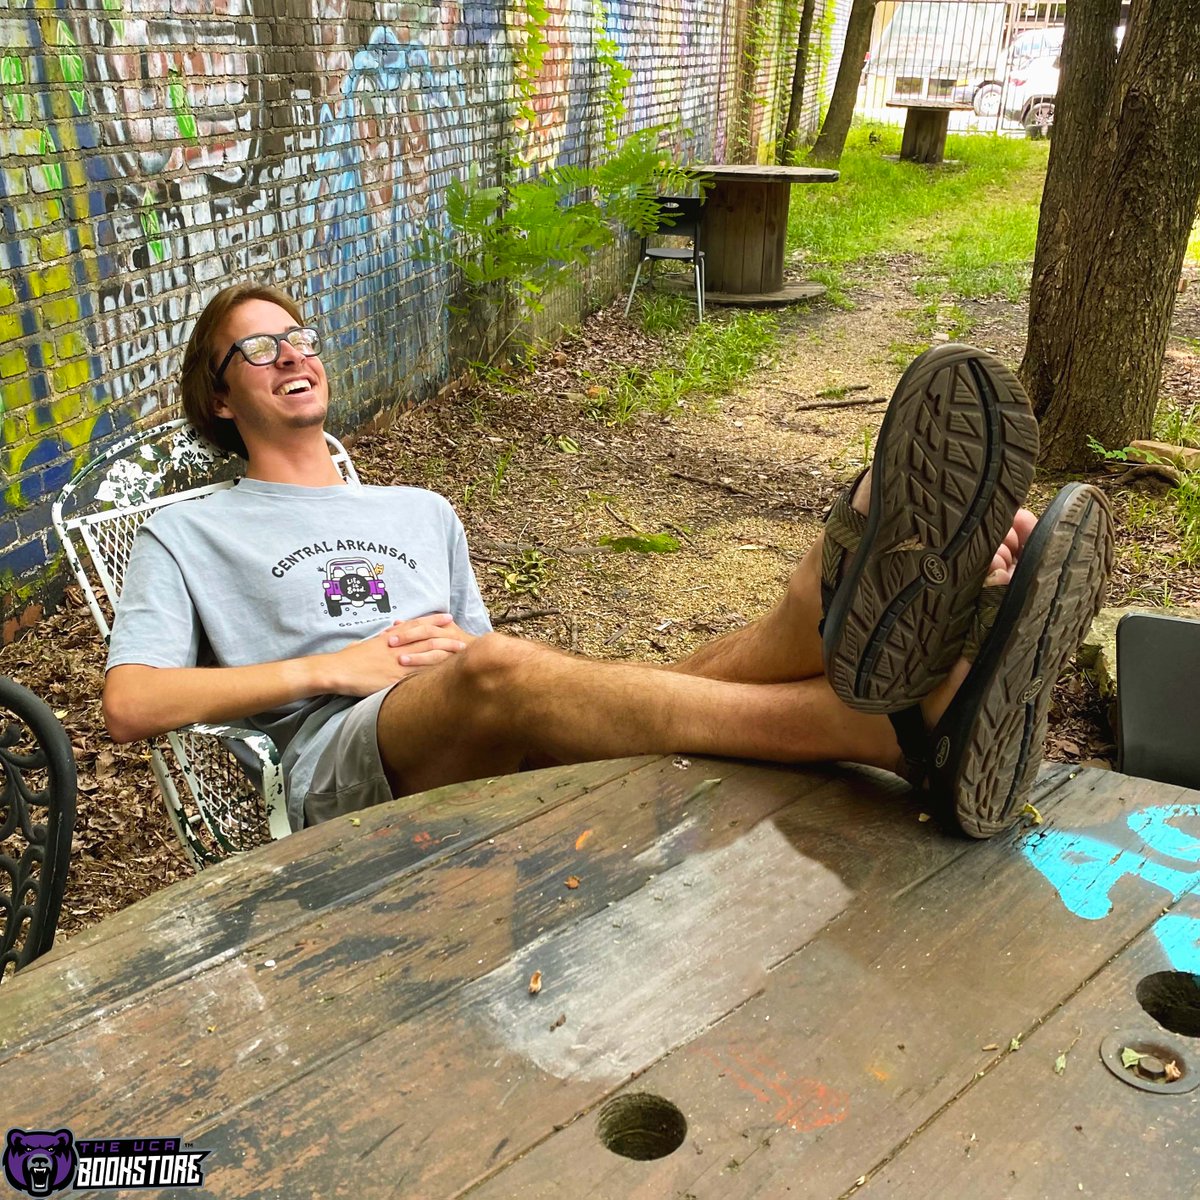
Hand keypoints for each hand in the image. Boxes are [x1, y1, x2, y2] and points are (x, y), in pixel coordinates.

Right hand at [323, 615, 469, 695]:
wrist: (337, 670)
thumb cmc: (349, 657)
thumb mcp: (368, 643)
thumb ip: (383, 639)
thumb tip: (390, 634)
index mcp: (391, 638)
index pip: (417, 625)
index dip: (434, 620)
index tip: (448, 617)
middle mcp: (397, 648)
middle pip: (427, 640)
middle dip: (447, 638)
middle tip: (464, 638)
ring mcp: (397, 663)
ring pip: (427, 656)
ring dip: (446, 654)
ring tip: (462, 654)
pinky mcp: (394, 679)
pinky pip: (417, 676)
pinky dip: (432, 675)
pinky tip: (446, 676)